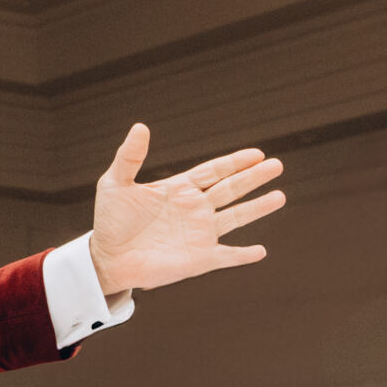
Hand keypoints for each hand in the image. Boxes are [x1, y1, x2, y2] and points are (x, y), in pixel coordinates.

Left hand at [88, 124, 284, 296]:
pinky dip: (243, 255)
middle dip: (253, 178)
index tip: (257, 153)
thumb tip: (140, 127)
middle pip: (231, 190)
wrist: (106, 258)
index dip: (235, 162)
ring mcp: (199, 234)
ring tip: (279, 197)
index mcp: (179, 189)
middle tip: (277, 165)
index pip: (213, 172)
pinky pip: (227, 256)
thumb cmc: (110, 221)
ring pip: (236, 218)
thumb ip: (130, 157)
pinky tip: (260, 251)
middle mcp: (194, 209)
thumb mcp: (116, 184)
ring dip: (257, 208)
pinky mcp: (199, 259)